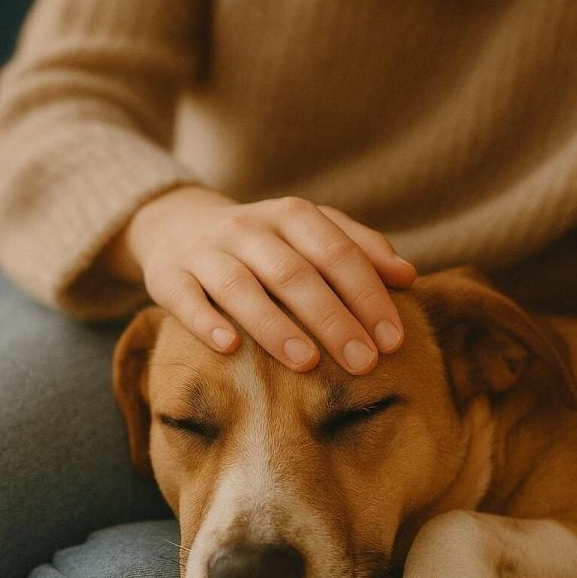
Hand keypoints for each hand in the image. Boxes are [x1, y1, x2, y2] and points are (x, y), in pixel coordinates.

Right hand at [103, 186, 416, 373]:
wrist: (179, 225)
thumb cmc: (264, 243)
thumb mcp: (311, 234)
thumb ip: (359, 249)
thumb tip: (408, 276)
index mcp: (291, 215)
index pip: (337, 253)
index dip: (368, 296)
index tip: (392, 341)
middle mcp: (248, 228)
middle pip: (295, 274)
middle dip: (333, 319)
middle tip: (362, 362)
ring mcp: (205, 251)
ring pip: (241, 286)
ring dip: (274, 324)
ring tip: (306, 362)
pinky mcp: (168, 276)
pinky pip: (186, 299)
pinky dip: (206, 321)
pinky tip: (229, 348)